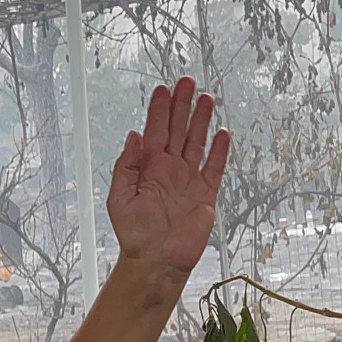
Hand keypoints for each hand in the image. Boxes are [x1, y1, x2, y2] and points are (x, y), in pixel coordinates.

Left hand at [107, 77, 230, 275]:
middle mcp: (168, 169)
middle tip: (187, 81)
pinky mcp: (205, 194)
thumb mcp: (119, 198)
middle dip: (182, 105)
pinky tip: (222, 133)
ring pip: (196, 142)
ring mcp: (188, 180)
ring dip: (201, 120)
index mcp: (147, 168)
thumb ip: (126, 166)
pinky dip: (218, 151)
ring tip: (206, 98)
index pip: (154, 131)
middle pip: (177, 130)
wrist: (157, 260)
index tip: (163, 89)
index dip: (159, 110)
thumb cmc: (135, 234)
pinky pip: (214, 168)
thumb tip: (133, 136)